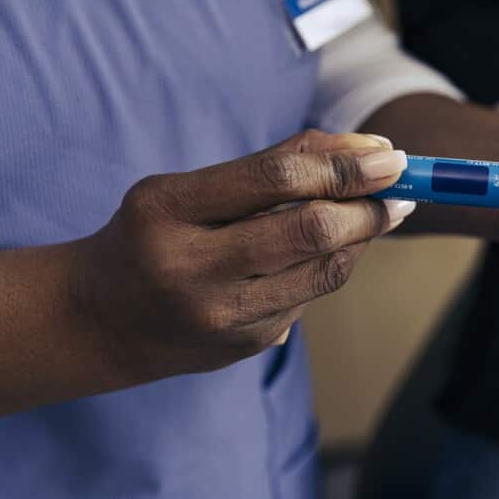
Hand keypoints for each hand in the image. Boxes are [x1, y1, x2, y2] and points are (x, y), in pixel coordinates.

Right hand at [69, 130, 414, 380]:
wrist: (97, 322)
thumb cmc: (153, 235)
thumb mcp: (187, 189)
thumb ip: (268, 168)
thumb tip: (363, 154)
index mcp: (168, 209)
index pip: (275, 178)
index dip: (344, 165)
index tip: (390, 155)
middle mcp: (192, 268)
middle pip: (311, 230)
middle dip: (369, 205)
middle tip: (401, 186)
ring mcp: (221, 316)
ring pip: (325, 270)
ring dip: (363, 236)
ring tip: (379, 210)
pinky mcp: (245, 345)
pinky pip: (311, 297)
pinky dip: (329, 265)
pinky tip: (324, 251)